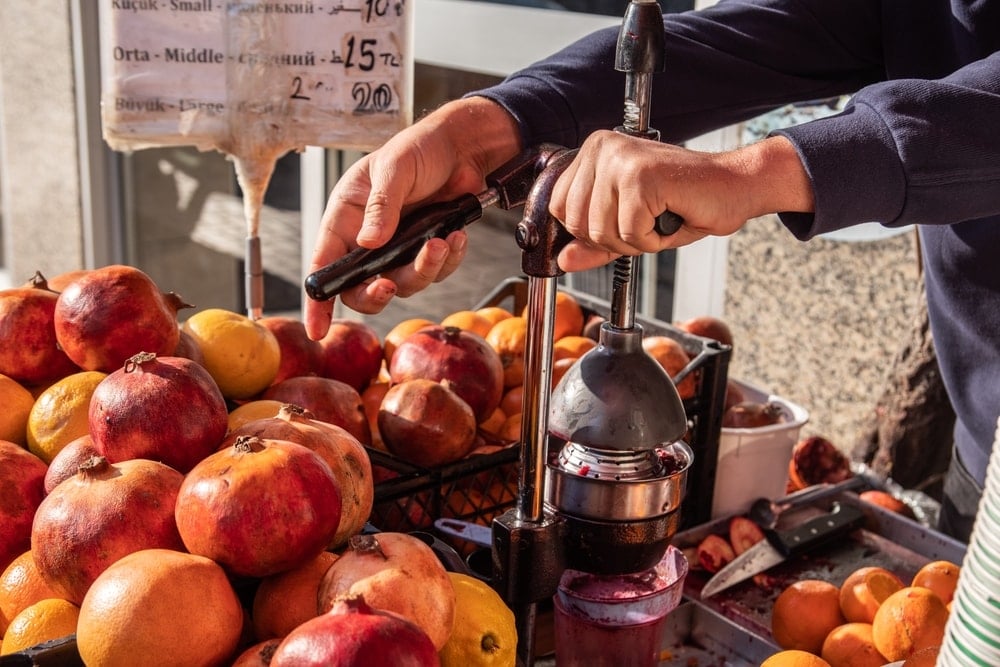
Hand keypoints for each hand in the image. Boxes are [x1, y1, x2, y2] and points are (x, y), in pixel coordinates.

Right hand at [304, 97, 521, 339]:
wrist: (462, 147)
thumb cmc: (419, 148)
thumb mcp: (394, 167)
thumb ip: (382, 205)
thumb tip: (368, 242)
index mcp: (347, 217)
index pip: (324, 265)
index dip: (318, 301)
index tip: (318, 329)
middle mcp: (369, 239)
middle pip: (362, 289)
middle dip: (377, 294)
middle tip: (389, 286)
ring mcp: (400, 249)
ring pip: (405, 284)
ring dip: (424, 269)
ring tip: (441, 241)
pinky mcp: (428, 250)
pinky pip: (436, 272)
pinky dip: (449, 260)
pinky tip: (458, 236)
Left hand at [550, 132, 814, 271]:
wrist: (735, 187)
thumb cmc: (687, 202)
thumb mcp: (629, 227)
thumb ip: (593, 243)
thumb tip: (563, 261)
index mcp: (594, 151)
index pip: (558, 207)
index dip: (588, 231)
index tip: (621, 223)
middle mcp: (603, 148)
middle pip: (576, 223)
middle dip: (612, 239)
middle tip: (645, 223)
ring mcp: (620, 159)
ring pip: (600, 231)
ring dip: (634, 240)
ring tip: (658, 219)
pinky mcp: (641, 176)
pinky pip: (629, 232)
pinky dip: (652, 240)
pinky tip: (669, 218)